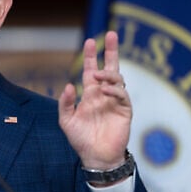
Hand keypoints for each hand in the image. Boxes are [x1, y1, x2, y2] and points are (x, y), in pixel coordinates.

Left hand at [58, 31, 130, 169]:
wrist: (95, 157)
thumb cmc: (80, 139)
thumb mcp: (66, 120)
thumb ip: (65, 103)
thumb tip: (69, 84)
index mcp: (90, 94)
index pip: (91, 69)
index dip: (91, 56)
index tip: (90, 41)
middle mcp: (104, 94)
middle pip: (110, 67)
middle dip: (110, 51)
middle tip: (111, 34)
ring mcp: (115, 101)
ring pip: (117, 79)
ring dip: (108, 73)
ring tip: (98, 74)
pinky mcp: (124, 110)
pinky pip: (122, 95)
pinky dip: (115, 90)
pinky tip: (105, 90)